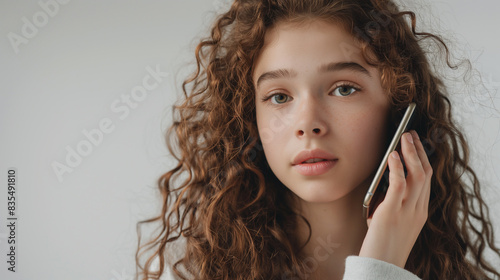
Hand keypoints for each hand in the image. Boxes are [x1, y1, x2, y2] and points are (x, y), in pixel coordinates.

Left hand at [358, 130, 432, 267]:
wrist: (380, 267)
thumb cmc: (382, 246)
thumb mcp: (391, 222)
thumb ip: (391, 204)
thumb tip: (383, 182)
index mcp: (419, 212)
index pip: (426, 181)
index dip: (422, 160)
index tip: (416, 145)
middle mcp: (417, 210)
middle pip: (425, 173)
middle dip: (418, 151)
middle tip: (410, 134)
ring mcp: (407, 211)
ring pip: (417, 175)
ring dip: (411, 153)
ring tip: (404, 137)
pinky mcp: (392, 213)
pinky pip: (399, 185)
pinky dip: (398, 167)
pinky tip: (392, 155)